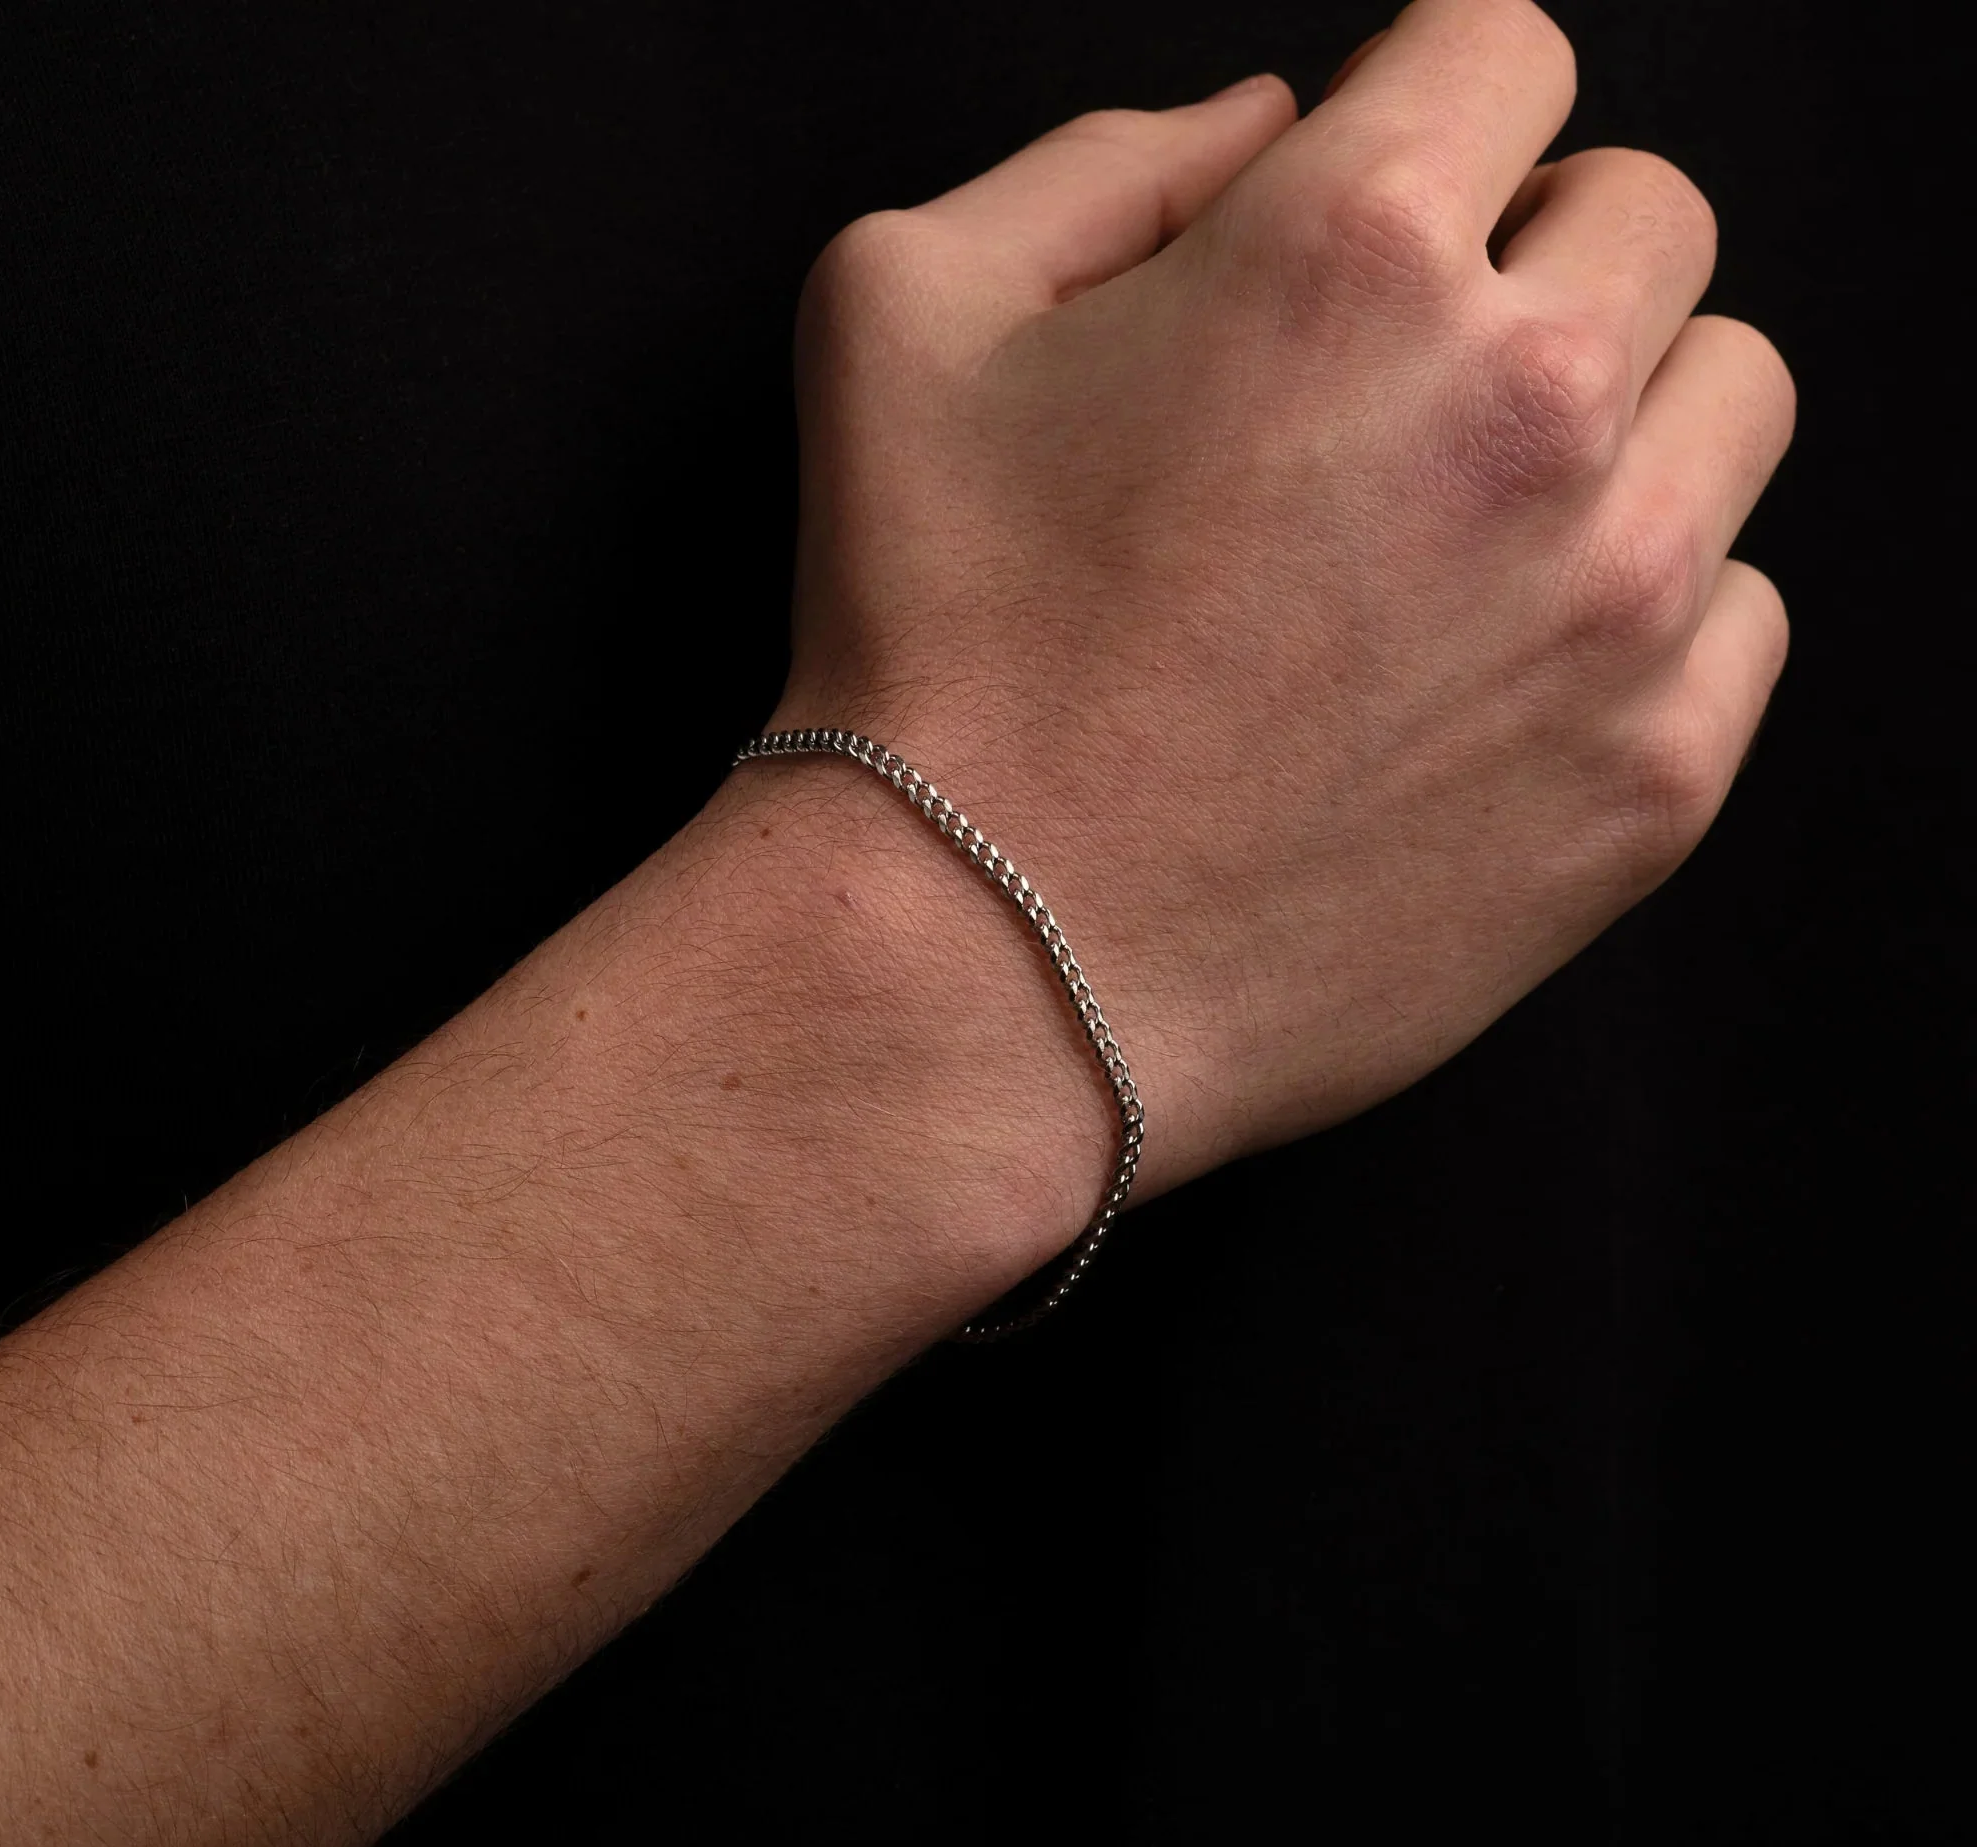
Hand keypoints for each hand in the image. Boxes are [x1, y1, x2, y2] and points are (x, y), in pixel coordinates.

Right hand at [768, 0, 1793, 1197]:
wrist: (982, 958)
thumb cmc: (926, 652)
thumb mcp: (901, 317)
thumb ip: (1104, 159)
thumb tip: (1271, 118)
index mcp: (1350, 251)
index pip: (1509, 49)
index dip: (1436, 109)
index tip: (1398, 190)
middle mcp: (1525, 404)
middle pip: (1649, 218)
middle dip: (1533, 262)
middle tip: (1409, 388)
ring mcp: (1614, 601)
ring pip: (1729, 402)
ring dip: (1619, 428)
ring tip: (1464, 538)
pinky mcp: (1651, 774)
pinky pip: (1742, 614)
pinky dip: (1646, 618)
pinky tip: (1498, 676)